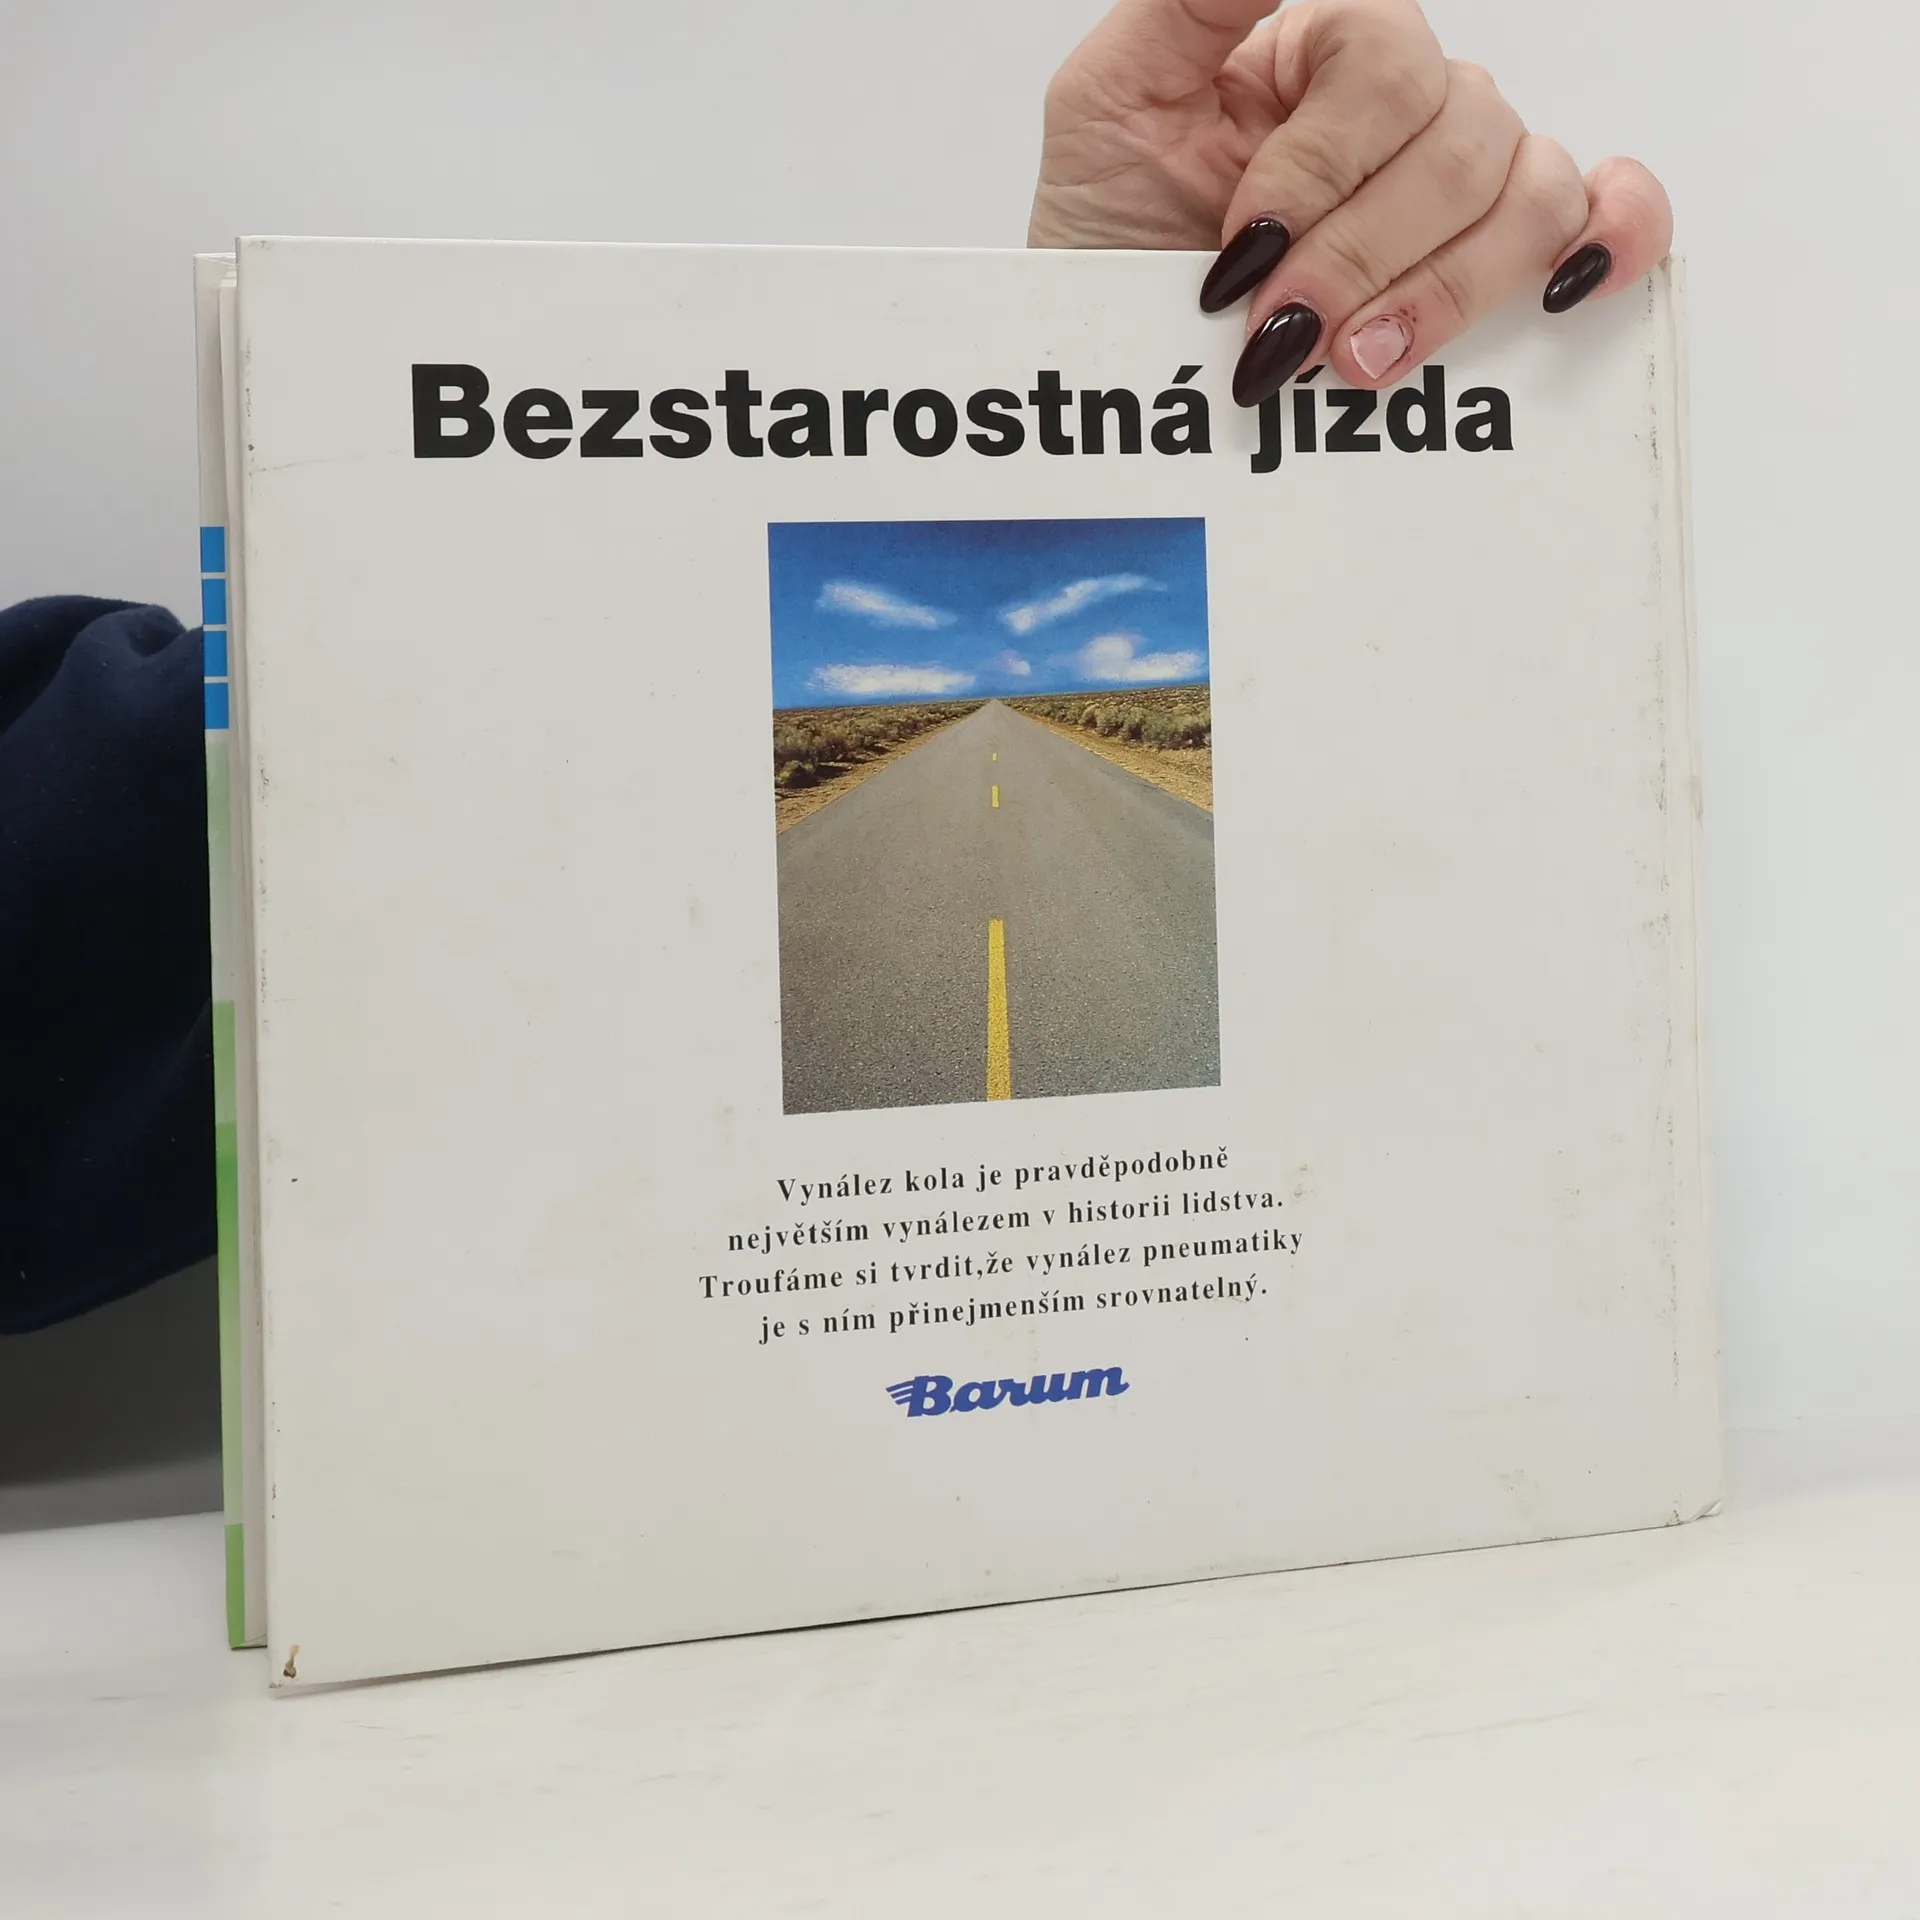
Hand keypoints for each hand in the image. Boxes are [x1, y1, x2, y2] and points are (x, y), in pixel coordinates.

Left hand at [1028, 0, 1672, 404]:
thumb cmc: (1105, 239)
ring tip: (1353, 362)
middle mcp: (1408, 114)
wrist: (1113, 370)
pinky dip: (1611, 242)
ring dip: (1442, 290)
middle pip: (1464, 139)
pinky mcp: (1498, 272)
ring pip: (1532, 194)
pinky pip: (1614, 220)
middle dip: (1359, 255)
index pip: (1387, 62)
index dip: (1321, 168)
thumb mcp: (1110, 98)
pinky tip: (1561, 290)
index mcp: (1325, 54)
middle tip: (1277, 335)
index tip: (1238, 251)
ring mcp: (1462, 191)